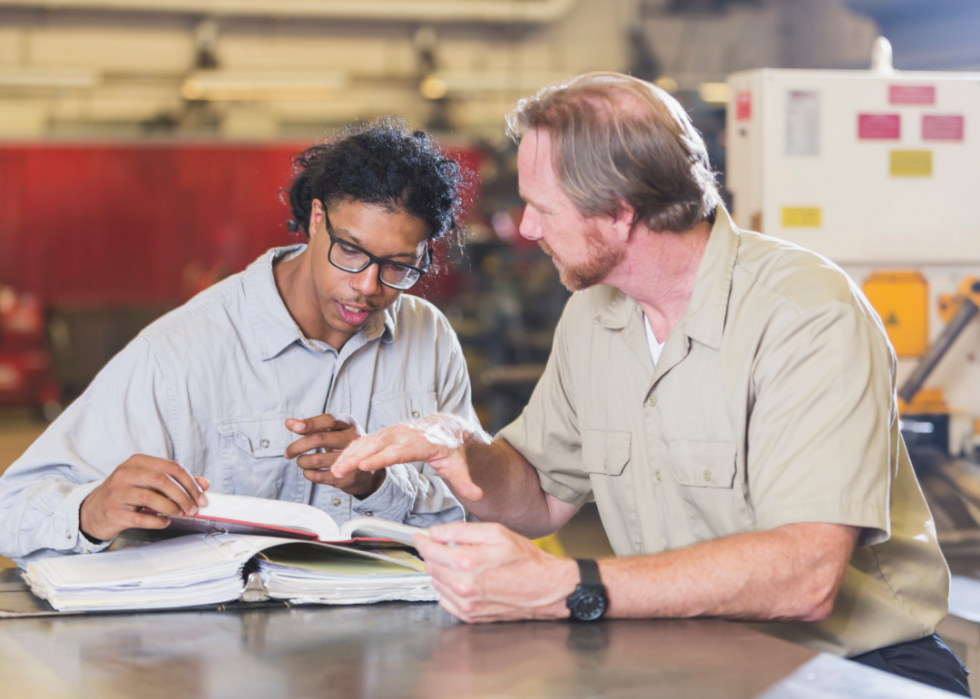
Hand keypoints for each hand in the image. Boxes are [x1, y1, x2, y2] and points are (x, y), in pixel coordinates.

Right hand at [79, 454, 208, 541]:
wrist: (93, 511)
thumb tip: (204, 484)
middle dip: (184, 496)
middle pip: (162, 480)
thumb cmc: (126, 494)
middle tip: (193, 508)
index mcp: (137, 462)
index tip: (201, 496)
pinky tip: (164, 522)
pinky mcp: (113, 513)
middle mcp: (125, 474)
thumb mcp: (149, 483)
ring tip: (179, 514)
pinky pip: (140, 518)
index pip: (171, 467)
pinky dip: (157, 521)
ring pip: (151, 497)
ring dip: (171, 508)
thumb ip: (176, 481)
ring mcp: (117, 493)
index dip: (190, 483)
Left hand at [285, 414, 383, 497]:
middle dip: (297, 446)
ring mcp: (351, 458)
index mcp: (348, 423)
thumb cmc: (343, 443)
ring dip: (302, 461)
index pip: (328, 420)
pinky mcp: (347, 477)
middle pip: (319, 439)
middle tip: (288, 452)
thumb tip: (288, 423)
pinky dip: (308, 474)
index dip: (310, 423)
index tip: (294, 428)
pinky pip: (319, 476)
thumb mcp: (332, 430)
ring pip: (316, 460)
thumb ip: (311, 426)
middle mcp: (352, 439)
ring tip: (300, 461)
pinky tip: (308, 471)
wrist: (366, 465)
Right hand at [331, 413, 487, 501]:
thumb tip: (478, 496)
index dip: (382, 458)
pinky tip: (337, 463)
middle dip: (356, 457)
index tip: (366, 465)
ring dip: (349, 455)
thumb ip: (466, 483)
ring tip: (333, 470)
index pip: (399, 451)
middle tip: (339, 470)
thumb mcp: (459, 466)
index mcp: (421, 442)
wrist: (445, 427)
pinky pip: (364, 442)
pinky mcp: (384, 435)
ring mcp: (391, 433)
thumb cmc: (450, 448)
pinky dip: (350, 451)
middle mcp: (403, 434)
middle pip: (376, 445)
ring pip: (366, 442)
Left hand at [414, 521, 578, 622]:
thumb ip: (461, 530)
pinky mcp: (470, 616)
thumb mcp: (496, 532)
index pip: (429, 550)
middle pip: (430, 567)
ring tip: (464, 563)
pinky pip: (445, 600)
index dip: (422, 540)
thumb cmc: (526, 560)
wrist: (546, 588)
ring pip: (436, 583)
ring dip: (443, 571)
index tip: (421, 537)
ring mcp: (466, 604)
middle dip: (435, 554)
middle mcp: (463, 586)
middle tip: (449, 546)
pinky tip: (465, 580)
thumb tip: (436, 532)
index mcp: (467, 562)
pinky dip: (449, 588)